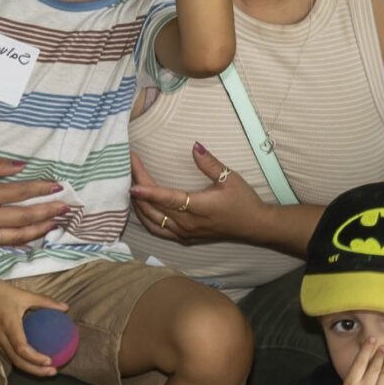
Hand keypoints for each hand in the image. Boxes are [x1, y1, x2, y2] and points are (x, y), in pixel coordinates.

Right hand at [0, 155, 69, 248]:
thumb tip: (24, 166)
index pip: (20, 193)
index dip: (42, 189)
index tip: (59, 186)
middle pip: (23, 217)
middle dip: (48, 212)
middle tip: (67, 208)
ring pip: (15, 236)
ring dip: (39, 230)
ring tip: (56, 223)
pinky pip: (0, 245)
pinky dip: (19, 242)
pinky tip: (33, 236)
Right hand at [0, 276, 67, 375]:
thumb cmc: (0, 291)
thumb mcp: (25, 294)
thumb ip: (46, 302)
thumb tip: (66, 308)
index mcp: (8, 324)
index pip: (21, 348)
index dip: (35, 358)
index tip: (50, 361)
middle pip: (16, 360)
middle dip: (35, 370)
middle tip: (53, 372)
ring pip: (10, 359)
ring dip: (28, 367)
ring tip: (45, 369)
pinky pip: (6, 354)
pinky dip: (20, 360)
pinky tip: (32, 359)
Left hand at [129, 143, 265, 242]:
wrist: (254, 225)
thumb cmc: (243, 200)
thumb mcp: (230, 178)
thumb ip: (210, 163)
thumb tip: (195, 146)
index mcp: (198, 208)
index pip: (168, 199)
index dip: (149, 192)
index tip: (132, 185)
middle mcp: (187, 223)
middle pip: (154, 208)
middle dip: (139, 190)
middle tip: (129, 169)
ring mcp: (184, 233)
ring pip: (152, 221)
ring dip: (139, 205)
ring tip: (131, 186)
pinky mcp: (184, 238)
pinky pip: (157, 230)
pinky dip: (146, 219)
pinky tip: (141, 208)